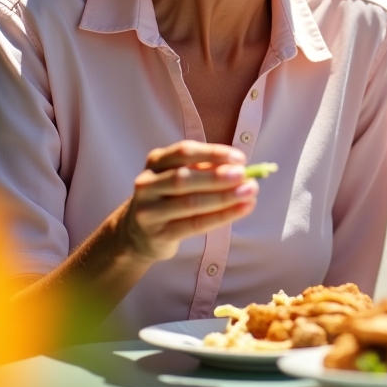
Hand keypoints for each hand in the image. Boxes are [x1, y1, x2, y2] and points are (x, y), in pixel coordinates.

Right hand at [117, 140, 258, 263]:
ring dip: (224, 198)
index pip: (184, 152)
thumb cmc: (169, 197)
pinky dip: (221, 217)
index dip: (213, 153)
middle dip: (218, 177)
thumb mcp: (179, 176)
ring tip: (249, 193)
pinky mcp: (158, 234)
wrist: (137, 233)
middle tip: (245, 176)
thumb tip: (241, 167)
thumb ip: (204, 170)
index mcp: (156, 161)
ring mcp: (149, 211)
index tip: (239, 158)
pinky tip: (241, 210)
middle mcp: (147, 184)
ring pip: (190, 204)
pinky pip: (193, 226)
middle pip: (184, 179)